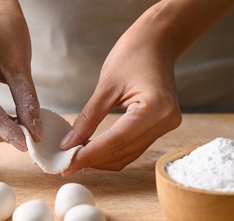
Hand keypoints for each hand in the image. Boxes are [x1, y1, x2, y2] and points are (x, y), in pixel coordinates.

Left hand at [60, 7, 181, 174]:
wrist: (157, 42)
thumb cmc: (133, 54)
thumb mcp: (106, 85)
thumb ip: (88, 118)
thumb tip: (69, 144)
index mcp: (154, 108)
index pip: (116, 141)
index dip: (89, 155)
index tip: (67, 165)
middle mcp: (165, 121)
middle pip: (123, 152)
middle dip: (93, 160)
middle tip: (68, 163)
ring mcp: (166, 126)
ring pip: (129, 155)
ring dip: (103, 159)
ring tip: (77, 157)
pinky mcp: (161, 127)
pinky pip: (134, 147)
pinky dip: (113, 151)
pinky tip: (95, 149)